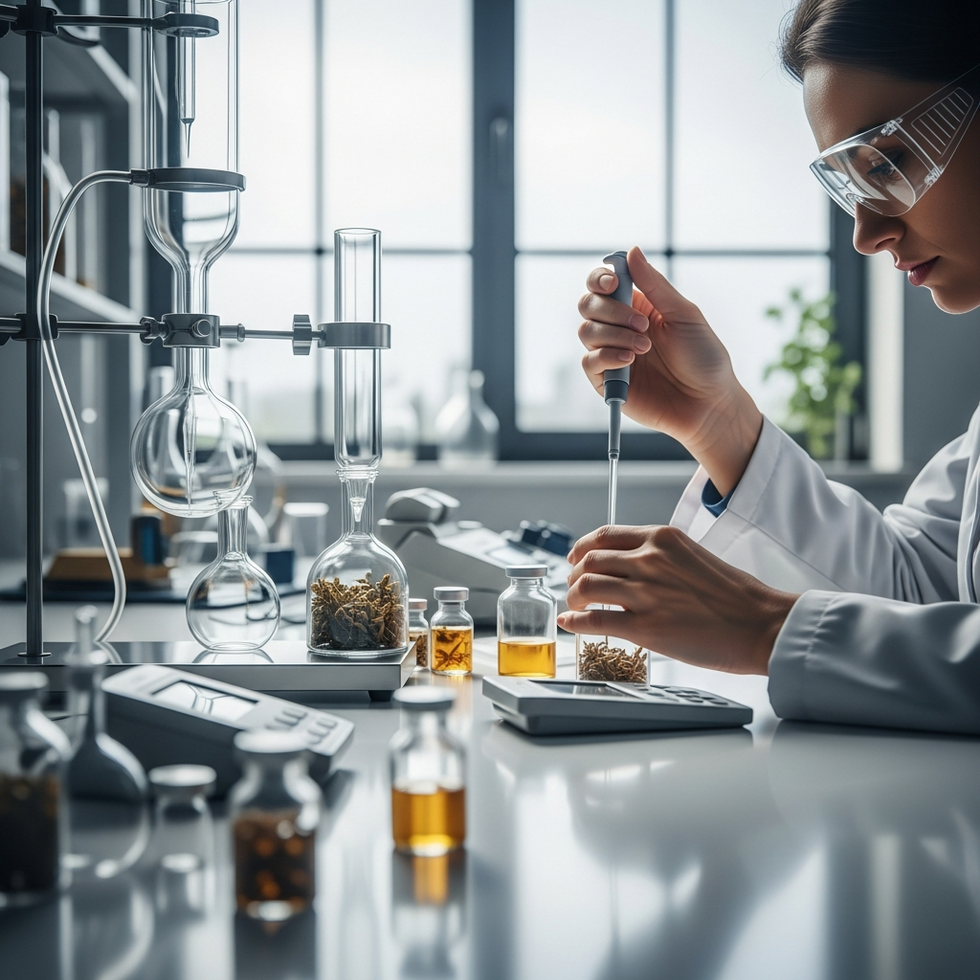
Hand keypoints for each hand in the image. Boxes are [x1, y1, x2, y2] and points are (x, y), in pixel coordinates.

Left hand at [557, 524, 798, 675]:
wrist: (761, 624)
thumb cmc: (736, 596)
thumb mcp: (693, 557)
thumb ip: (660, 558)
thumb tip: (631, 570)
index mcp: (662, 538)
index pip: (604, 535)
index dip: (582, 548)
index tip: (575, 558)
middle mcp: (649, 560)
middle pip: (589, 560)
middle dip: (574, 575)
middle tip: (574, 588)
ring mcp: (645, 593)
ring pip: (585, 587)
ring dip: (572, 599)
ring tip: (574, 609)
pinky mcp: (645, 627)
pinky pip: (593, 621)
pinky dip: (574, 622)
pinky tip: (571, 625)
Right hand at [578, 246, 762, 494]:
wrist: (708, 403)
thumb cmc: (703, 358)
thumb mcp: (684, 314)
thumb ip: (655, 285)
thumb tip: (631, 251)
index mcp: (638, 306)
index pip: (603, 284)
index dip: (601, 278)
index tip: (614, 282)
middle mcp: (619, 328)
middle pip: (588, 305)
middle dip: (611, 310)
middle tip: (642, 324)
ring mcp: (611, 354)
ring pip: (586, 331)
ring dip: (615, 335)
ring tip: (645, 348)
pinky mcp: (606, 381)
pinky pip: (590, 361)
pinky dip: (608, 356)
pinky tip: (631, 361)